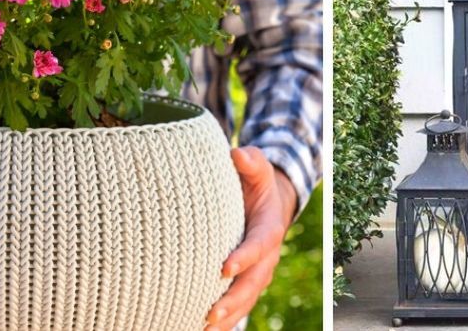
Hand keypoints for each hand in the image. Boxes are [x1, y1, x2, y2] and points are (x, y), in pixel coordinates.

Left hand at [205, 147, 297, 330]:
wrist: (266, 204)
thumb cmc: (256, 183)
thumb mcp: (257, 169)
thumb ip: (250, 161)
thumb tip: (237, 153)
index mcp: (269, 229)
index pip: (258, 246)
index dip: (244, 257)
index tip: (224, 268)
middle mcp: (266, 257)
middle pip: (252, 284)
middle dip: (233, 301)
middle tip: (210, 313)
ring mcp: (257, 273)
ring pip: (245, 300)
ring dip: (227, 318)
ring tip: (203, 329)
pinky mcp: (245, 283)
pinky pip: (237, 306)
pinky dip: (223, 322)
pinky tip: (198, 330)